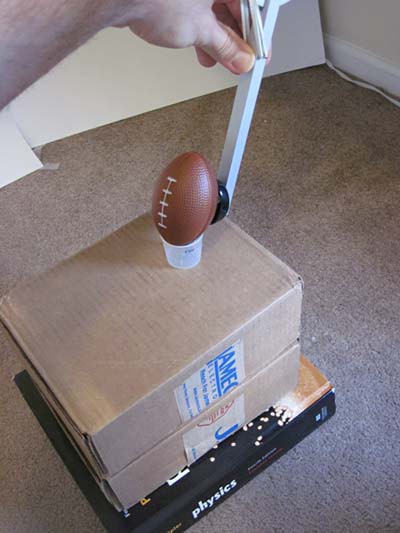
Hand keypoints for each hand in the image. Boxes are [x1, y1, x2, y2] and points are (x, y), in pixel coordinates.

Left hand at [112, 0, 255, 74]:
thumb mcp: (200, 30)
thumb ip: (225, 46)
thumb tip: (239, 58)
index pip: (252, 5)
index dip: (256, 34)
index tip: (255, 54)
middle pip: (233, 4)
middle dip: (234, 37)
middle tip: (236, 60)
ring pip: (213, 5)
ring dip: (215, 35)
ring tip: (213, 58)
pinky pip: (195, 4)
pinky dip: (198, 24)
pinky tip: (197, 44)